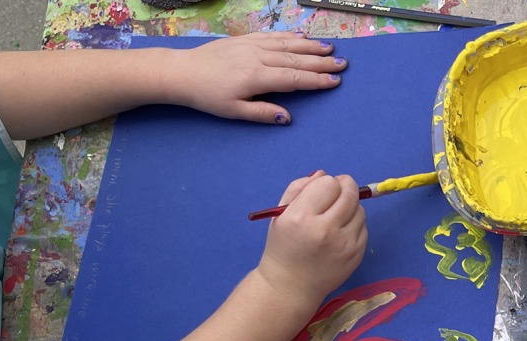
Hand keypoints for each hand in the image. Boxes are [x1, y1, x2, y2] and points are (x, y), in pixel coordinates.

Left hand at [162, 32, 347, 124]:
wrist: (183, 72)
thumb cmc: (208, 96)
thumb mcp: (233, 111)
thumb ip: (261, 113)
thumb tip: (287, 117)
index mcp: (256, 77)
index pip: (294, 78)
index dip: (316, 80)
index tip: (335, 81)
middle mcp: (258, 57)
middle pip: (296, 59)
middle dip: (321, 62)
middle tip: (343, 63)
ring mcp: (252, 45)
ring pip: (287, 44)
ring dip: (310, 46)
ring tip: (329, 48)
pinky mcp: (245, 39)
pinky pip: (273, 35)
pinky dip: (290, 36)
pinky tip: (302, 36)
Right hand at [254, 171, 367, 302]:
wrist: (290, 287)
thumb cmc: (283, 247)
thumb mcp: (281, 214)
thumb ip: (299, 188)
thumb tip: (324, 174)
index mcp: (301, 218)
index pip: (328, 183)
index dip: (326, 184)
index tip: (321, 191)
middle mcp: (325, 230)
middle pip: (349, 193)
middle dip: (344, 187)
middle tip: (336, 193)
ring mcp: (344, 245)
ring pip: (360, 209)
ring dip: (350, 208)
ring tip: (334, 217)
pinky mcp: (356, 255)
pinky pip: (363, 227)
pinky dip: (354, 225)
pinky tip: (339, 233)